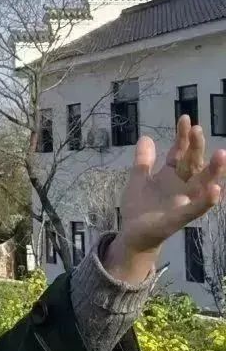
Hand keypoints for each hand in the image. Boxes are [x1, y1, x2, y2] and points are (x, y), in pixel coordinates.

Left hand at [105, 116, 225, 281]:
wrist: (133, 232)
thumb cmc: (139, 206)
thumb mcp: (139, 179)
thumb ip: (143, 160)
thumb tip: (146, 137)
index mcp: (172, 175)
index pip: (180, 152)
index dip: (183, 137)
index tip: (185, 118)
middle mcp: (182, 185)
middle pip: (193, 163)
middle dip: (196, 147)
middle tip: (197, 129)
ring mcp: (184, 200)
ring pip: (202, 183)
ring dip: (213, 170)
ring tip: (222, 154)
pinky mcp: (181, 216)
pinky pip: (197, 208)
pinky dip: (207, 200)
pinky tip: (216, 189)